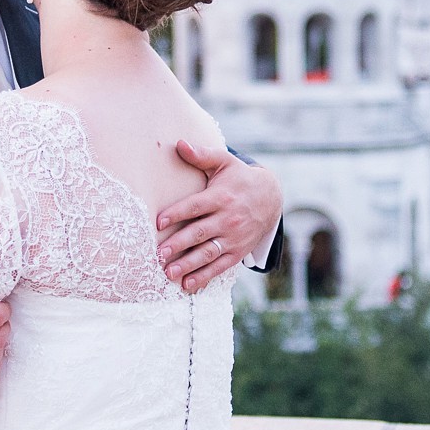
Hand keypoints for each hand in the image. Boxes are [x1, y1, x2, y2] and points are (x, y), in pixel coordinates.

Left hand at [157, 141, 282, 292]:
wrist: (271, 198)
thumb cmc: (239, 178)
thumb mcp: (224, 162)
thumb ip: (202, 155)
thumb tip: (180, 144)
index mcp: (221, 197)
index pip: (196, 206)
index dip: (177, 213)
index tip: (158, 222)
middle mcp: (228, 219)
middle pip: (200, 233)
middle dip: (179, 244)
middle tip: (159, 253)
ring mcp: (233, 237)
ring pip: (208, 253)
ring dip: (189, 265)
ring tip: (169, 272)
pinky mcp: (237, 251)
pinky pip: (219, 267)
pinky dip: (204, 277)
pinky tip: (187, 285)